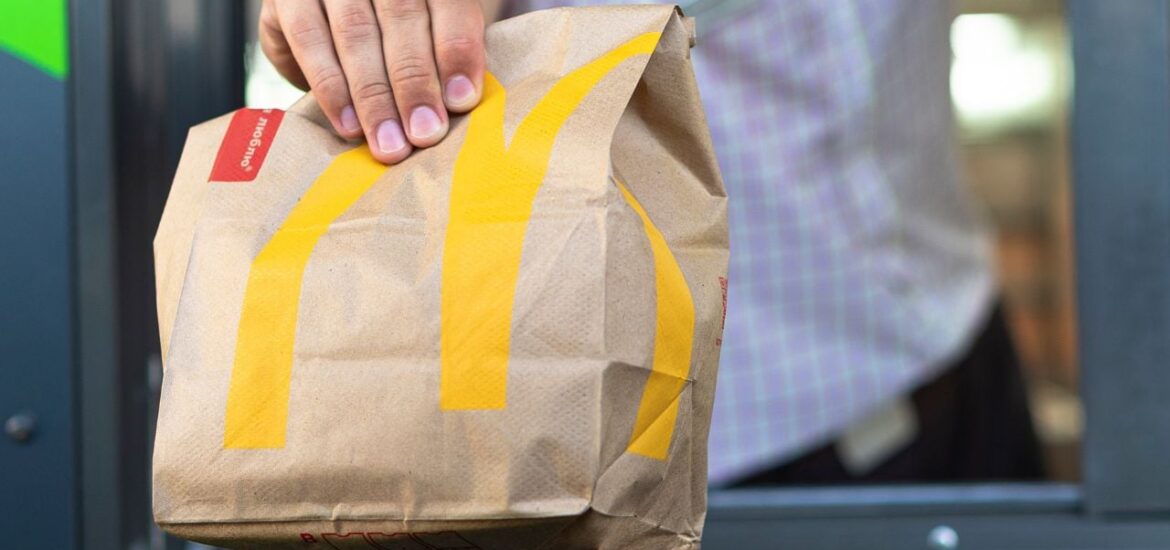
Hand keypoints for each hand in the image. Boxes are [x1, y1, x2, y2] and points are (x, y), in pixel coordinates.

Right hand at [259, 0, 486, 163]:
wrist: (331, 15)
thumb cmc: (398, 35)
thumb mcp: (429, 34)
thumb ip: (446, 58)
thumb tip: (461, 108)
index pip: (449, 4)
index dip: (457, 50)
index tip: (461, 100)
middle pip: (402, 18)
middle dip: (415, 83)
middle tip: (425, 134)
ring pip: (356, 34)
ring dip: (375, 96)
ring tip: (389, 142)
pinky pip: (309, 40)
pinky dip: (332, 87)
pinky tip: (350, 124)